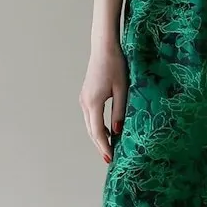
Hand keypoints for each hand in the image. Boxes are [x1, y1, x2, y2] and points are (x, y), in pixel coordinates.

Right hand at [80, 41, 126, 163]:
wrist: (103, 48)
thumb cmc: (116, 66)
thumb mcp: (122, 89)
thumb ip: (119, 111)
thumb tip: (117, 131)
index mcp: (93, 103)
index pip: (98, 132)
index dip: (104, 146)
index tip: (111, 158)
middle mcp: (85, 103)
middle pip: (91, 131)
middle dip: (100, 145)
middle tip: (110, 158)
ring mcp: (83, 99)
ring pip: (89, 124)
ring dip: (98, 137)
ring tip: (109, 148)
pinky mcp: (86, 95)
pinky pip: (90, 116)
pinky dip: (97, 126)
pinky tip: (108, 131)